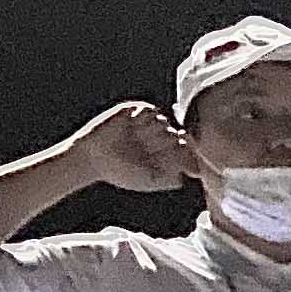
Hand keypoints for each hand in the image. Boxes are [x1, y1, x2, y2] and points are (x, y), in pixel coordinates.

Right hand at [79, 100, 196, 193]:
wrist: (93, 158)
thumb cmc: (122, 172)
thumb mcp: (150, 180)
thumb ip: (173, 178)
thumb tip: (197, 173)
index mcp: (169, 156)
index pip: (190, 151)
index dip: (188, 152)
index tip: (180, 155)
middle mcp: (162, 140)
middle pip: (180, 137)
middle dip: (166, 144)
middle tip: (149, 149)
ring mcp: (150, 126)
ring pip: (166, 124)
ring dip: (153, 132)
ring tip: (138, 139)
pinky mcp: (137, 113)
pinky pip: (151, 111)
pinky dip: (144, 118)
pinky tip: (134, 125)